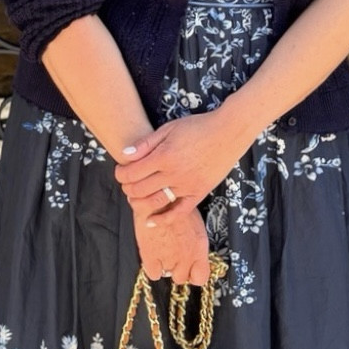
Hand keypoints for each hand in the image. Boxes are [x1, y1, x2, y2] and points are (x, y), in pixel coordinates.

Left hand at [115, 108, 248, 223]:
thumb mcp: (169, 128)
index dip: (120, 174)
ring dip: (139, 203)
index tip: (120, 171)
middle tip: (126, 183)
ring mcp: (187, 186)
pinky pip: (179, 212)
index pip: (132, 173)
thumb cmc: (198, 127)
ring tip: (134, 198)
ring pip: (155, 203)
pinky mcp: (199, 193)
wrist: (228, 132)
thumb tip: (124, 155)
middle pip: (140, 189)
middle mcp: (174, 174)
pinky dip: (163, 220)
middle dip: (127, 188)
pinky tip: (150, 222)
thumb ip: (146, 143)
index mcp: (164, 156)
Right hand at [132, 201, 209, 285]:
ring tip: (163, 249)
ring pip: (168, 274)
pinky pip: (154, 274)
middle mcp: (185, 256)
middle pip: (182, 277)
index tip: (190, 269)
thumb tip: (194, 251)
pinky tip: (153, 254)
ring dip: (165, 264)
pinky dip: (153, 267)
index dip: (194, 274)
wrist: (158, 198)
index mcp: (199, 247)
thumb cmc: (176, 204)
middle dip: (178, 267)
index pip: (200, 277)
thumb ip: (196, 243)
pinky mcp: (150, 257)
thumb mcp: (195, 222)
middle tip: (174, 254)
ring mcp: (168, 259)